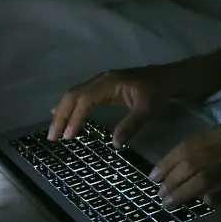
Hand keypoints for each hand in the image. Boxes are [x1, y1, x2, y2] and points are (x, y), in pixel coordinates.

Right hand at [47, 65, 175, 145]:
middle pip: (73, 95)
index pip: (85, 99)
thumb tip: (115, 144)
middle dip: (61, 115)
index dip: (74, 117)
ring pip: (74, 94)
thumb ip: (132, 125)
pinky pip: (81, 95)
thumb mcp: (148, 109)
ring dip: (62, 111)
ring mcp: (101, 81)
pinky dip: (70, 106)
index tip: (68, 136)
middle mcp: (101, 79)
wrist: (168, 77)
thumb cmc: (158, 92)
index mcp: (110, 82)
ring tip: (54, 131)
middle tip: (52, 137)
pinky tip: (61, 116)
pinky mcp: (103, 87)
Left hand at [147, 122, 220, 208]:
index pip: (187, 146)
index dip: (167, 162)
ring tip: (171, 204)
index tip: (153, 177)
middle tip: (160, 196)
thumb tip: (183, 169)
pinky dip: (213, 198)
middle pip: (192, 164)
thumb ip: (211, 148)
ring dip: (185, 194)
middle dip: (172, 182)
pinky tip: (204, 205)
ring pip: (205, 180)